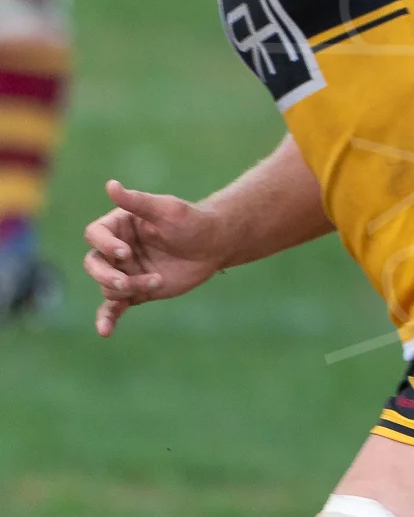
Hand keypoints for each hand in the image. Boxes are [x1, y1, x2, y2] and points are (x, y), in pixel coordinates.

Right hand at [84, 180, 226, 335]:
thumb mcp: (167, 209)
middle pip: (93, 264)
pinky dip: (106, 319)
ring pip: (107, 286)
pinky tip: (104, 331)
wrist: (215, 245)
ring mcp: (124, 271)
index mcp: (118, 226)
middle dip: (107, 275)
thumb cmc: (192, 221)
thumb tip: (111, 184)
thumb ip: (137, 202)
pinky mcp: (135, 291)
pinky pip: (113, 307)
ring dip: (128, 288)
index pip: (94, 235)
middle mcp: (116, 249)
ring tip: (157, 281)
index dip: (105, 245)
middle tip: (127, 280)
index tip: (126, 252)